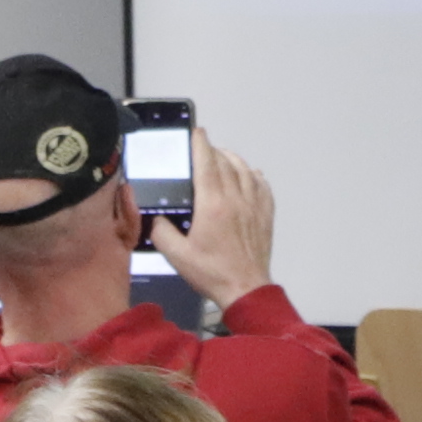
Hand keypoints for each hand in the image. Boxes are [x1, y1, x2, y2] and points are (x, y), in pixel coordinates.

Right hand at [175, 139, 278, 300]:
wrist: (245, 289)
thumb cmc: (212, 273)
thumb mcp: (176, 255)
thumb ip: (161, 231)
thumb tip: (156, 217)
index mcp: (212, 205)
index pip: (206, 163)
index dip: (200, 144)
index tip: (197, 133)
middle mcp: (235, 199)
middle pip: (225, 163)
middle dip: (213, 150)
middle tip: (203, 149)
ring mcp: (253, 206)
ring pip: (245, 171)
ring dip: (233, 159)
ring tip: (223, 157)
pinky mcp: (265, 216)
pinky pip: (263, 187)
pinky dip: (255, 176)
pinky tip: (251, 175)